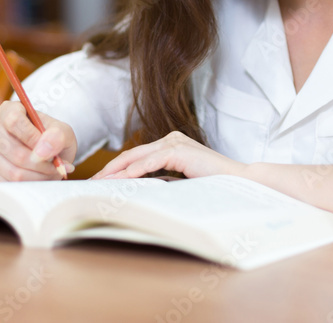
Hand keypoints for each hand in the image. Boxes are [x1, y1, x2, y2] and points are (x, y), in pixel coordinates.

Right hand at [0, 101, 76, 181]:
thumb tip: (42, 152)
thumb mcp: (62, 131)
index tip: (50, 150)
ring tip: (51, 174)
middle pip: (14, 151)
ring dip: (37, 177)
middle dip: (41, 164)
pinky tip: (39, 179)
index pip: (14, 122)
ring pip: (12, 171)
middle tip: (58, 167)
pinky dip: (27, 185)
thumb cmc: (51, 137)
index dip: (33, 138)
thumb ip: (57, 136)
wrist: (44, 149)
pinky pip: (7, 184)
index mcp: (8, 110)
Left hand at [91, 131, 243, 179]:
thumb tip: (137, 192)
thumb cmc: (213, 185)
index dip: (116, 169)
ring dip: (116, 172)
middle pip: (131, 155)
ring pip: (136, 158)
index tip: (100, 182)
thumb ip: (162, 181)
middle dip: (109, 169)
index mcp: (170, 145)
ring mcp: (174, 143)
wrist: (240, 182)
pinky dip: (133, 172)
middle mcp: (169, 140)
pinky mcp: (178, 150)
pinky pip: (150, 162)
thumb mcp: (181, 182)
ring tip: (100, 183)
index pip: (135, 157)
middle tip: (92, 182)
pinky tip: (120, 181)